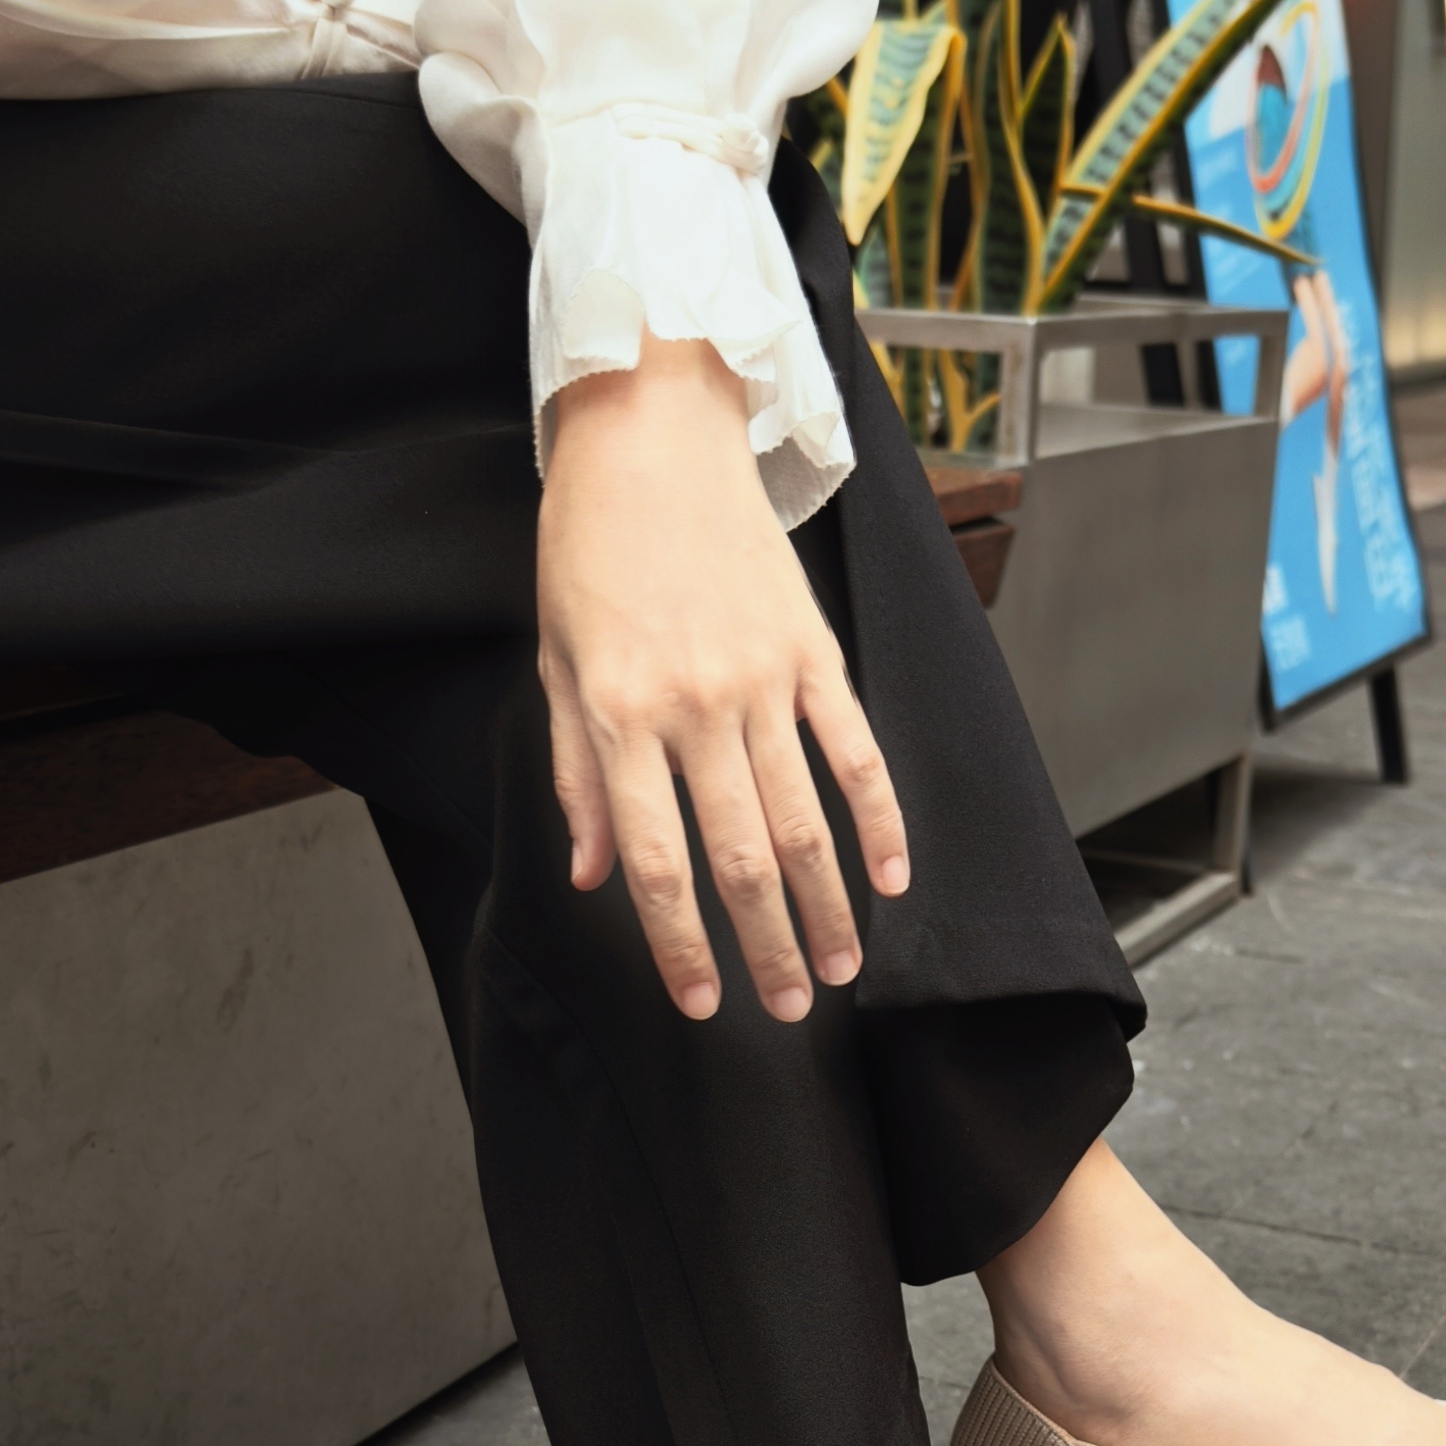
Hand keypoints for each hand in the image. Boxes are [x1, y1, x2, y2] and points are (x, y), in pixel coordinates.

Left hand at [538, 340, 909, 1022]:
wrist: (649, 435)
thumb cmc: (587, 548)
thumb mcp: (554, 661)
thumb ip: (577, 775)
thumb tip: (594, 875)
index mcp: (617, 717)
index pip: (656, 863)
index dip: (681, 946)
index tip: (702, 1004)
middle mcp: (693, 706)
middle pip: (742, 860)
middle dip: (766, 948)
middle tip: (791, 1010)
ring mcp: (761, 678)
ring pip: (805, 820)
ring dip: (827, 907)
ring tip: (841, 968)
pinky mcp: (812, 648)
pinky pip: (854, 750)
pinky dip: (880, 819)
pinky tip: (891, 877)